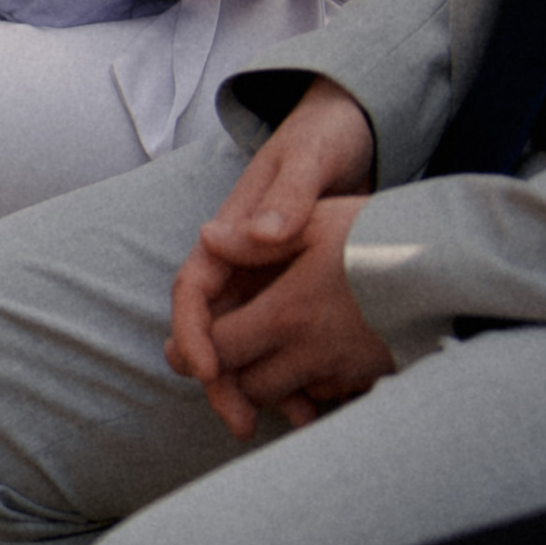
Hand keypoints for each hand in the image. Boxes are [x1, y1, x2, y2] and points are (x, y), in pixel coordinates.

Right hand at [166, 81, 387, 435]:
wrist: (353, 122)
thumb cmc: (325, 134)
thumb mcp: (309, 158)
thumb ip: (286, 196)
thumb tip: (255, 235)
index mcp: (231, 228)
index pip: (192, 289)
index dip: (194, 333)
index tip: (210, 369)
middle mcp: (242, 258)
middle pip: (215, 328)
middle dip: (221, 379)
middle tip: (242, 421)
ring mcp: (268, 275)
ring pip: (248, 341)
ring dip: (260, 383)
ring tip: (291, 421)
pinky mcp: (297, 286)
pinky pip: (286, 336)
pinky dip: (298, 368)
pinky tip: (322, 398)